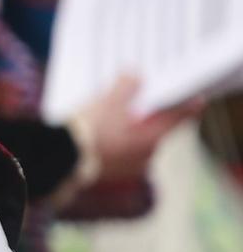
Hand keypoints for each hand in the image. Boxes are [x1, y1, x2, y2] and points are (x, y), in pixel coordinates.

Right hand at [74, 75, 201, 184]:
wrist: (58, 161)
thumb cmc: (88, 132)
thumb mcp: (109, 101)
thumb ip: (126, 86)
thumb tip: (134, 77)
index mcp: (152, 138)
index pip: (181, 118)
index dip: (188, 104)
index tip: (194, 97)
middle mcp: (145, 157)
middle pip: (156, 130)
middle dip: (149, 115)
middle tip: (142, 99)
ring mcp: (127, 168)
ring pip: (136, 142)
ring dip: (130, 129)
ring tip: (113, 114)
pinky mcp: (109, 174)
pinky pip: (119, 153)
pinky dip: (115, 142)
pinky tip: (100, 132)